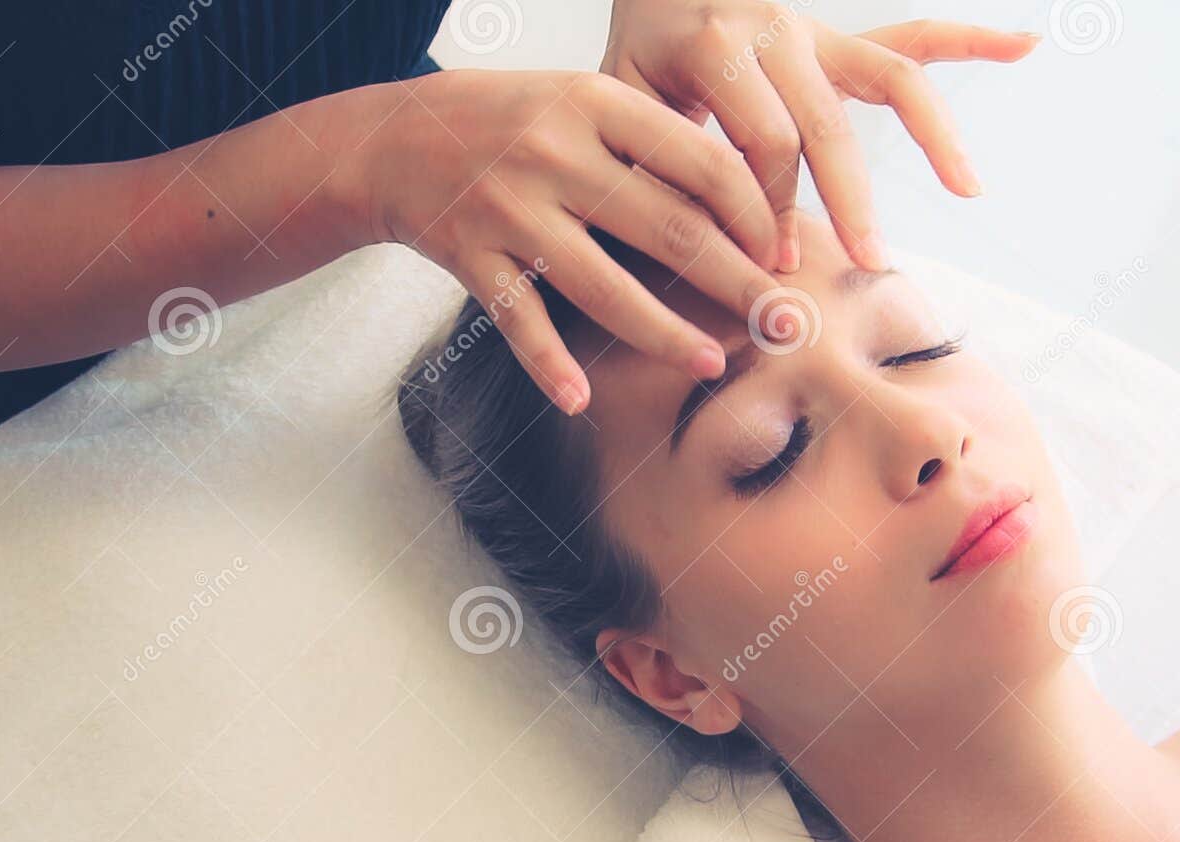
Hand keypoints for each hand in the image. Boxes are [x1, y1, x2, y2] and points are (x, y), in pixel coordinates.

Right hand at [337, 69, 781, 414]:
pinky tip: (580, 401)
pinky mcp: (469, 255)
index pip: (703, 164)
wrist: (394, 137)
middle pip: (671, 230)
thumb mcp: (583, 101)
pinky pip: (519, 320)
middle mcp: (556, 153)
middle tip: (785, 324)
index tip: (784, 256)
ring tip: (712, 365)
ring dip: (665, 335)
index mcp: (598, 103)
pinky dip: (548, 364)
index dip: (756, 216)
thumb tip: (752, 202)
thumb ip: (654, 140)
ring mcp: (510, 207)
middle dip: (738, 286)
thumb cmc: (512, 121)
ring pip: (604, 287)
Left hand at [601, 2, 1039, 270]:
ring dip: (934, 135)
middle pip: (826, 122)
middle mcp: (774, 28)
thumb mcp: (621, 105)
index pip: (761, 143)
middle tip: (867, 262)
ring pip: (890, 76)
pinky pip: (912, 37)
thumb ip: (652, 159)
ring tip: (968, 189)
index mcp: (716, 47)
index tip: (772, 267)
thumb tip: (674, 235)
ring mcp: (813, 29)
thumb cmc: (632, 61)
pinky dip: (969, 39)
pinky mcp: (837, 37)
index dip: (769, 210)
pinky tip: (1026, 45)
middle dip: (850, 199)